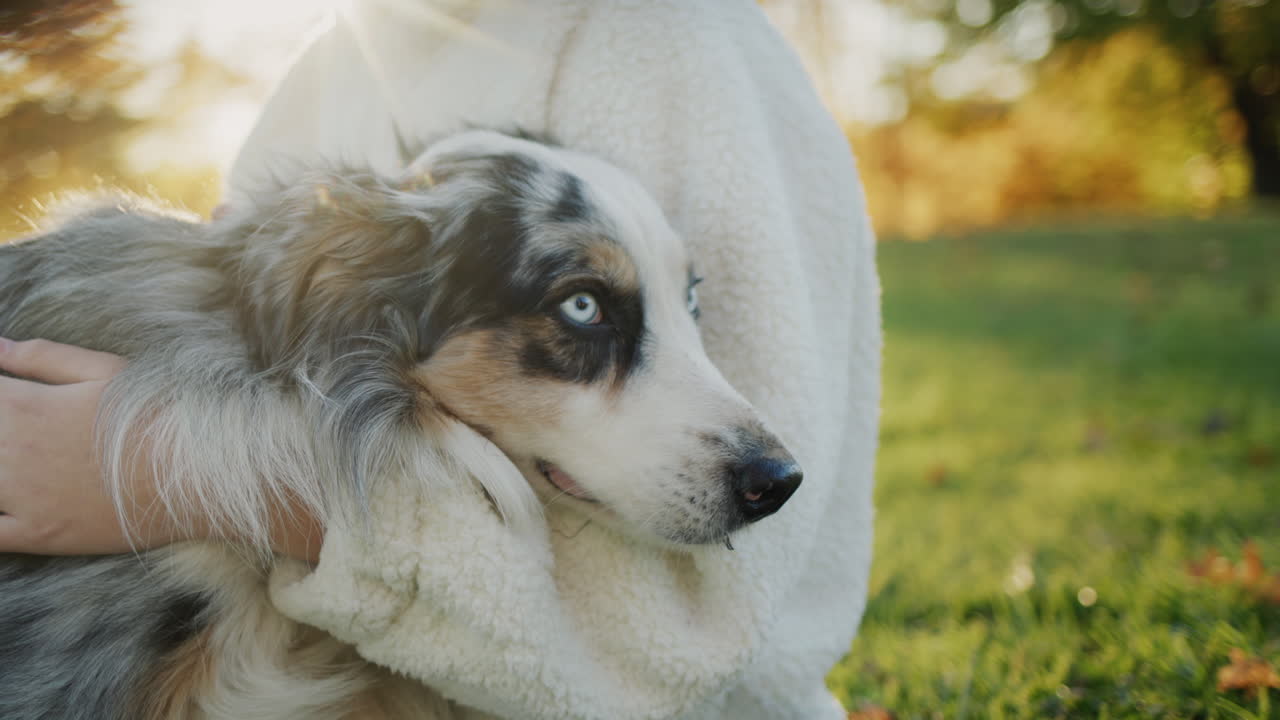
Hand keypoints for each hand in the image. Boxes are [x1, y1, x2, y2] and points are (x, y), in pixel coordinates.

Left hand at [0, 338, 145, 553]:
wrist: (195, 472)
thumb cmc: (155, 414)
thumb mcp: (103, 371)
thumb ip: (41, 357)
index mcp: (22, 406)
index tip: (8, 403)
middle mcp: (10, 451)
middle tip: (21, 437)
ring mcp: (20, 497)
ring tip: (13, 462)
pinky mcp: (37, 533)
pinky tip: (1, 506)